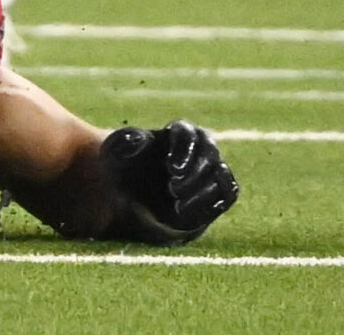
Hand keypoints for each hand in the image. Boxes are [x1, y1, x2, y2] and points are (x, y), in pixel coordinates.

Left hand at [99, 121, 238, 245]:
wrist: (134, 195)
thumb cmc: (125, 166)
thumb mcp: (116, 152)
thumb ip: (125, 143)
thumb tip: (140, 138)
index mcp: (177, 132)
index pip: (187, 134)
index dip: (183, 149)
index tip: (172, 168)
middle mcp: (200, 147)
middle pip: (209, 153)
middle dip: (194, 173)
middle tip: (173, 189)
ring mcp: (211, 170)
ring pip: (221, 175)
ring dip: (201, 191)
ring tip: (176, 203)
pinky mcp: (218, 192)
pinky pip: (227, 195)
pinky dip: (212, 204)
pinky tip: (187, 212)